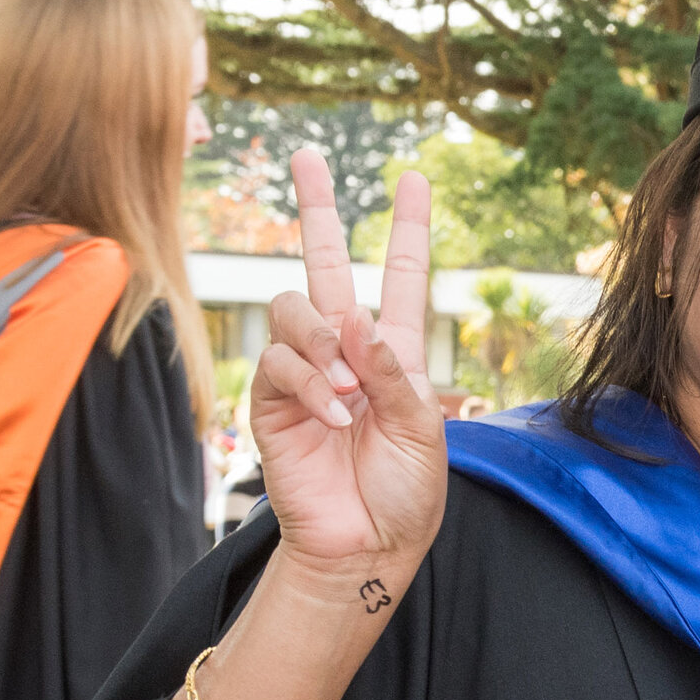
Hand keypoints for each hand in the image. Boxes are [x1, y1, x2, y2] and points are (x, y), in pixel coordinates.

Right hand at [251, 151, 448, 587]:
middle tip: (308, 156)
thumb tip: (360, 325)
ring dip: (325, 343)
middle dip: (318, 208)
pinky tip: (336, 419)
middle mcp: (347, 351)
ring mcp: (306, 371)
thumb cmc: (404, 492)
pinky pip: (282, 365)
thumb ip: (398, 377)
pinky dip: (313, 387)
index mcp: (396, 353)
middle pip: (324, 263)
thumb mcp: (425, 432)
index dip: (409, 229)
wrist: (366, 543)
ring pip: (295, 310)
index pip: (402, 277)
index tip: (414, 179)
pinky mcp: (274, 399)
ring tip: (352, 393)